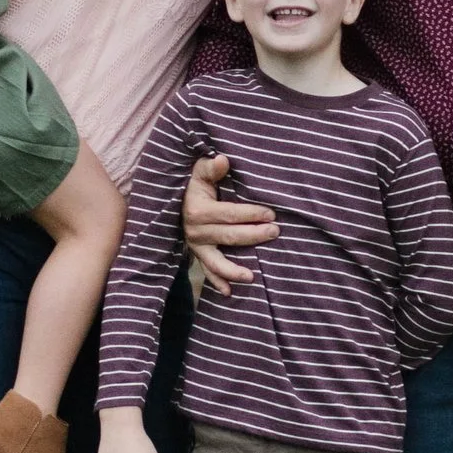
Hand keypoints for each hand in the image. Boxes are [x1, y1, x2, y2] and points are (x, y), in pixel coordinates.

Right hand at [183, 154, 276, 294]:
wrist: (177, 202)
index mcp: (198, 210)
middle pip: (229, 237)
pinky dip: (217, 283)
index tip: (271, 214)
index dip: (251, 214)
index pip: (230, 214)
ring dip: (234, 270)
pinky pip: (208, 272)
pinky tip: (229, 292)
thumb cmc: (196, 185)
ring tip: (252, 276)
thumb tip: (223, 159)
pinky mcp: (198, 256)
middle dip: (253, 236)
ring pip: (217, 261)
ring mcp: (197, 247)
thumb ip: (211, 167)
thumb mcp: (201, 173)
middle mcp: (196, 231)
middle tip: (275, 232)